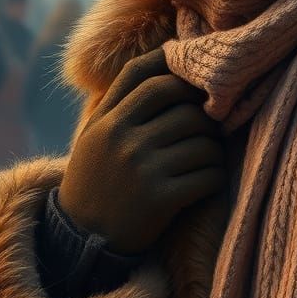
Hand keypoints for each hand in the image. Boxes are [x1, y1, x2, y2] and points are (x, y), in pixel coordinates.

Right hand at [58, 47, 226, 253]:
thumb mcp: (95, 135)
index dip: (175, 70)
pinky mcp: (161, 198)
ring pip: (202, 141)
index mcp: (106, 120)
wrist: (80, 239)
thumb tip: (165, 58)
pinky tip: (208, 180)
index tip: (192, 76)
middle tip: (210, 125)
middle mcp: (122, 138)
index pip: (145, 77)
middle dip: (205, 114)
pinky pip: (207, 174)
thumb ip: (122, 102)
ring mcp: (142, 168)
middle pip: (184, 107)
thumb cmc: (96, 179)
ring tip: (208, 156)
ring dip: (214, 149)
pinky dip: (215, 176)